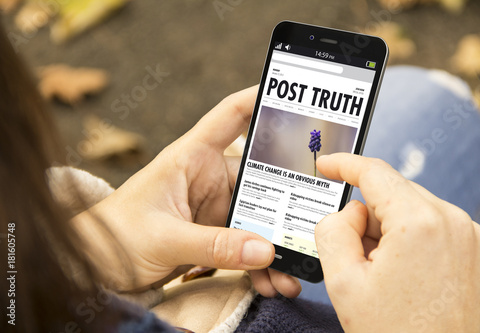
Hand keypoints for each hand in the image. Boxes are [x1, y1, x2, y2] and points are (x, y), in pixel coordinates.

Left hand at [77, 86, 299, 296]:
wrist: (94, 266)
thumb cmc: (115, 235)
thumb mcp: (163, 238)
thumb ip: (213, 245)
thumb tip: (264, 250)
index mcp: (191, 158)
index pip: (230, 116)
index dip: (260, 100)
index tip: (295, 96)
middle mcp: (207, 178)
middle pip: (259, 180)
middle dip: (285, 207)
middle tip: (308, 228)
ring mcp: (213, 208)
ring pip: (258, 219)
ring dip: (274, 245)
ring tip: (291, 274)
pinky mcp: (213, 234)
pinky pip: (246, 245)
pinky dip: (259, 264)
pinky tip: (271, 281)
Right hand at [315, 153, 479, 331]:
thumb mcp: (344, 283)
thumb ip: (333, 230)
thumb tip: (349, 212)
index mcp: (420, 223)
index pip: (375, 173)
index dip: (344, 165)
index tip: (327, 166)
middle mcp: (456, 224)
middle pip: (396, 196)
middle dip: (369, 215)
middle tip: (355, 255)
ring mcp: (477, 241)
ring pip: (418, 214)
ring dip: (393, 233)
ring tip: (386, 278)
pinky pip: (441, 232)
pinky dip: (418, 244)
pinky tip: (409, 280)